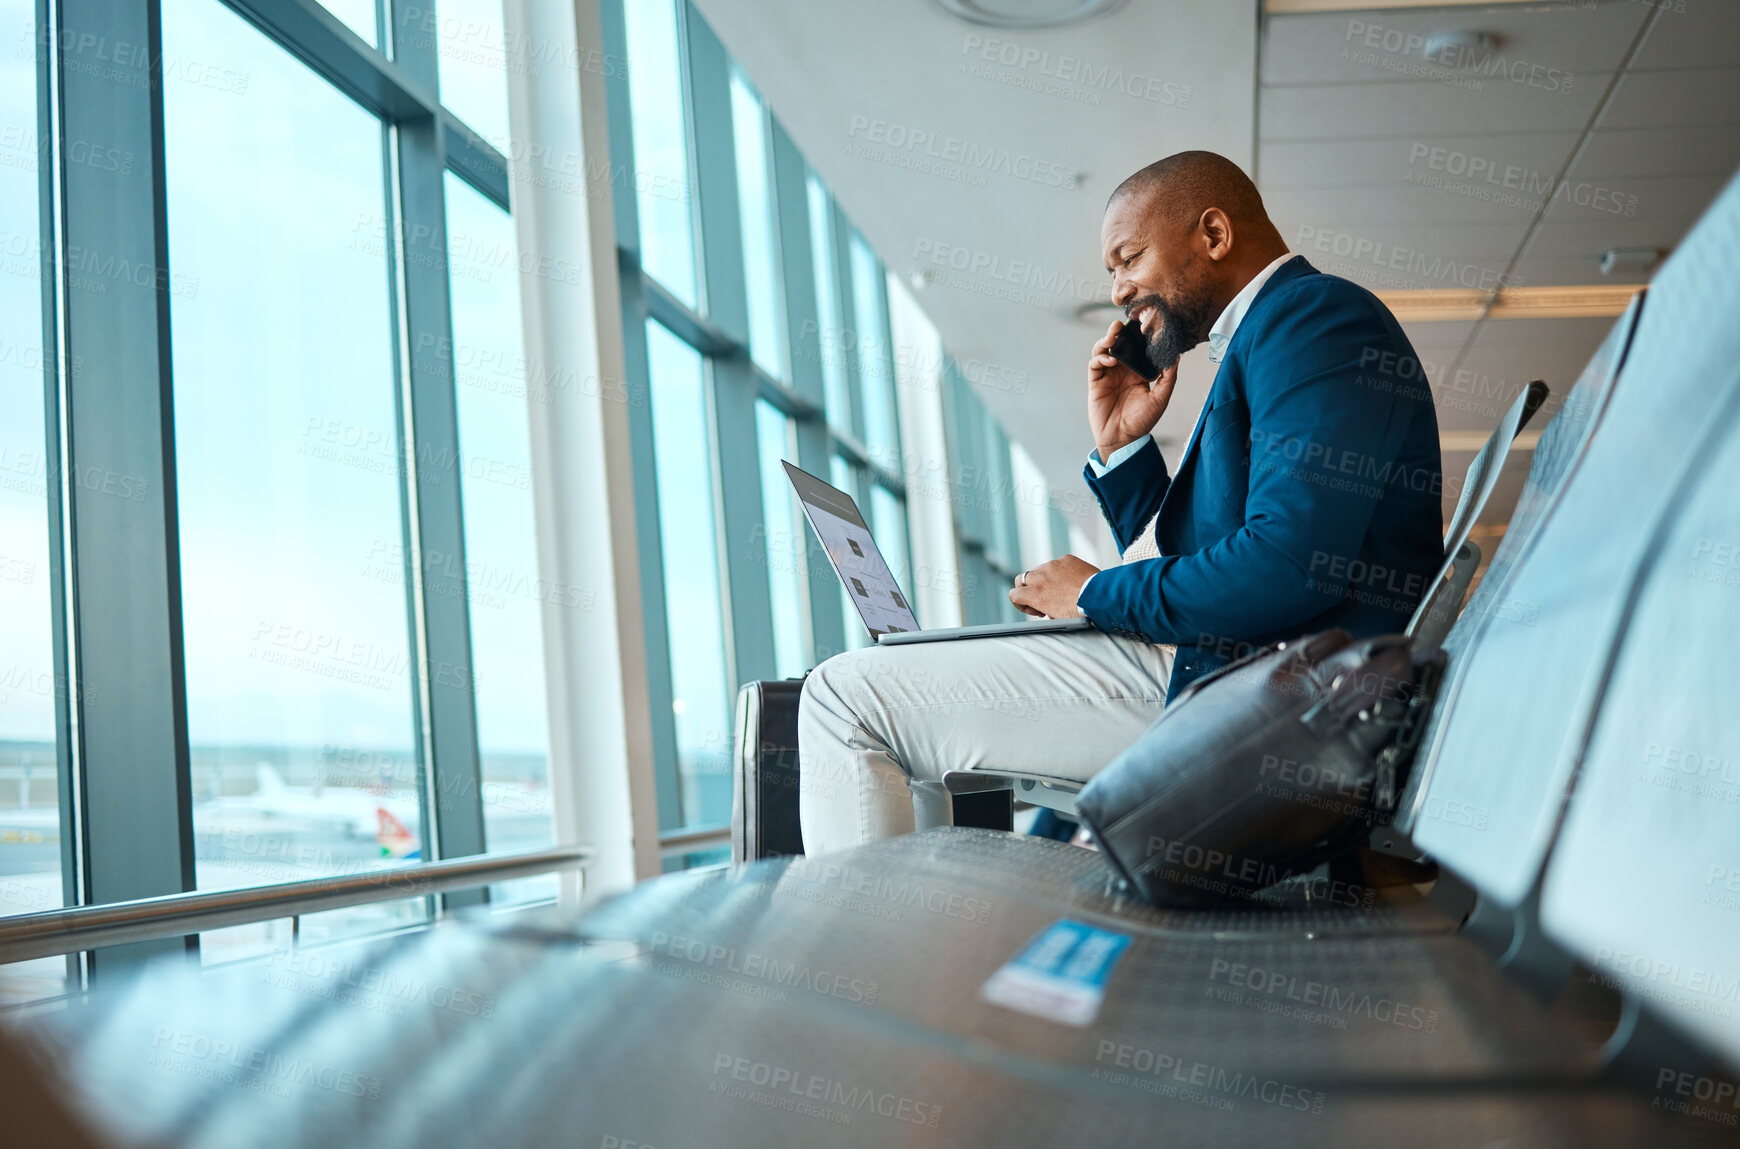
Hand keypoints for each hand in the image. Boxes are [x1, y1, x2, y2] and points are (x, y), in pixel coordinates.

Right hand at [1010, 555, 1100, 619]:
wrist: (1099, 596)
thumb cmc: (1079, 611)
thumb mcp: (1056, 617)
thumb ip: (1043, 609)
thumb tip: (1044, 608)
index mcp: (1035, 594)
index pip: (1014, 594)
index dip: (1021, 604)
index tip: (1033, 609)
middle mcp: (1040, 577)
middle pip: (1022, 579)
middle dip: (1029, 589)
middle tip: (1042, 598)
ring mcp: (1052, 565)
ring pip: (1039, 570)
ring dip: (1045, 580)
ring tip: (1060, 590)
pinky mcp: (1066, 559)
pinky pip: (1057, 564)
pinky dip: (1061, 572)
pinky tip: (1072, 581)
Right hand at [1088, 320, 1176, 463]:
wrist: (1123, 439)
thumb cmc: (1142, 421)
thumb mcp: (1160, 398)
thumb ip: (1168, 377)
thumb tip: (1176, 356)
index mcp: (1139, 371)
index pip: (1138, 347)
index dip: (1140, 335)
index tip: (1145, 322)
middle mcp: (1123, 370)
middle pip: (1120, 344)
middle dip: (1121, 331)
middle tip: (1125, 321)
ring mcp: (1108, 374)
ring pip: (1105, 349)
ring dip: (1108, 339)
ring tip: (1114, 333)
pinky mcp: (1096, 381)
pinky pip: (1095, 363)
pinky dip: (1101, 357)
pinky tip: (1110, 359)